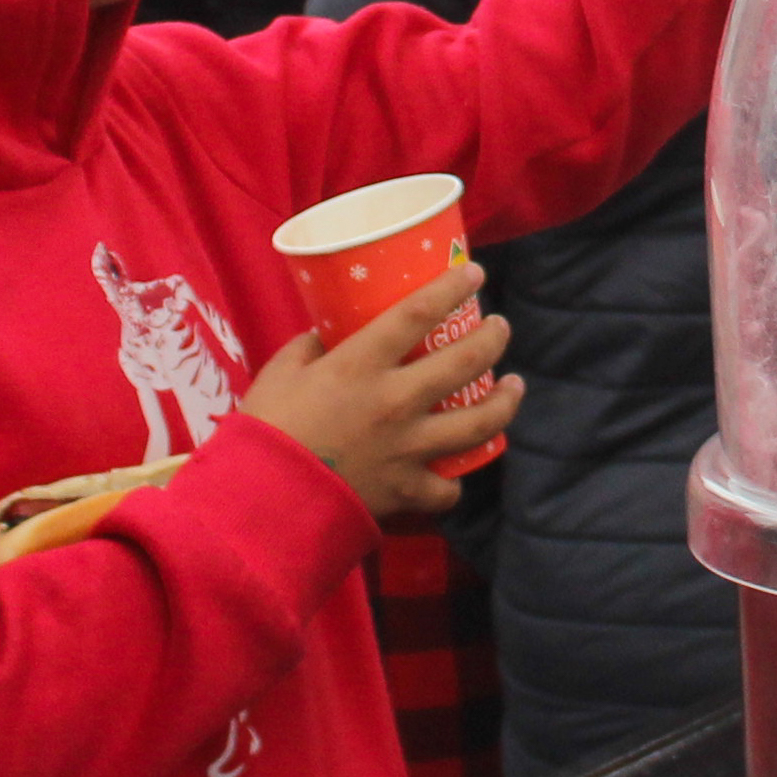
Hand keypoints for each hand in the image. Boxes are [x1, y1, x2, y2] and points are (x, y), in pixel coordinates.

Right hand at [241, 260, 517, 523]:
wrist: (263, 502)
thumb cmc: (265, 429)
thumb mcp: (281, 373)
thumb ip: (309, 349)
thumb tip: (326, 336)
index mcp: (361, 365)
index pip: (418, 313)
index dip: (452, 288)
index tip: (473, 274)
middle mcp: (395, 401)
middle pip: (465, 361)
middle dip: (492, 338)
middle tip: (500, 327)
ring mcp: (407, 447)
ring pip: (478, 423)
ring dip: (504, 401)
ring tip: (513, 386)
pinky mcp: (406, 489)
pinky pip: (446, 488)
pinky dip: (453, 481)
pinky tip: (457, 470)